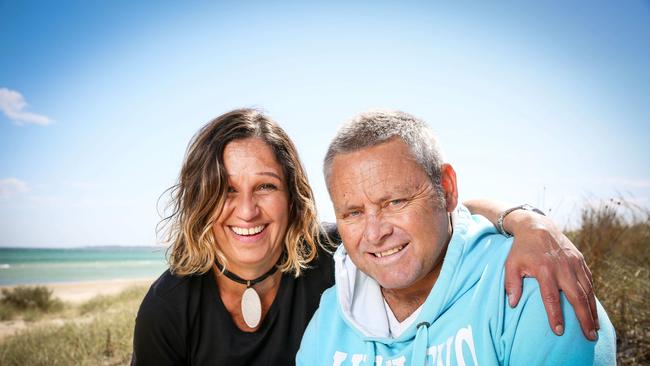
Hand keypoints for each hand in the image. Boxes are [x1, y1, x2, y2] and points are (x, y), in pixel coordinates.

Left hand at [504, 210, 598, 340]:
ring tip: (595, 328)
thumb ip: (511, 283)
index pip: (551, 297)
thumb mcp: (511, 264)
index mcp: (544, 270)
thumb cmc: (522, 248)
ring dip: (592, 310)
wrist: (537, 226)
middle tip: (589, 336)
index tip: (559, 331)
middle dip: (584, 318)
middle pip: (576, 297)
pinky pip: (589, 281)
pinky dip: (592, 296)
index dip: (555, 315)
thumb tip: (512, 304)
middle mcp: (562, 267)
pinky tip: (593, 309)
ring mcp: (574, 263)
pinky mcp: (580, 260)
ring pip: (587, 290)